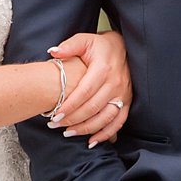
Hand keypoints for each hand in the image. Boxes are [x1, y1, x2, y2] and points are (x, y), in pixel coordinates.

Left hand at [47, 30, 131, 146]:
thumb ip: (69, 46)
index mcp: (103, 69)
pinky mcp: (127, 101)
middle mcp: (115, 83)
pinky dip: (106, 134)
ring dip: (86, 129)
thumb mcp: (84, 40)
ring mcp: (123, 94)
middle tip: (55, 125)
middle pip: (93, 107)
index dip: (70, 106)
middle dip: (73, 119)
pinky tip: (91, 141)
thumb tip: (53, 52)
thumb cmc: (100, 45)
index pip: (84, 92)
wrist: (124, 47)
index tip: (55, 115)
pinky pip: (118, 122)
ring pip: (105, 118)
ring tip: (68, 133)